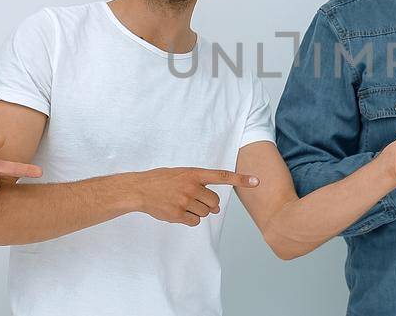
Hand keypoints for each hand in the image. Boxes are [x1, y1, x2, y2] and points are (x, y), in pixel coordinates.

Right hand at [119, 167, 258, 226]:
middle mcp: (191, 187)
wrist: (139, 189)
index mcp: (193, 174)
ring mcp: (184, 201)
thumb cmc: (161, 180)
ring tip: (182, 204)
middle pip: (215, 202)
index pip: (222, 176)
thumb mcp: (181, 174)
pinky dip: (190, 219)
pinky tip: (178, 212)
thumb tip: (214, 207)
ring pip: (205, 213)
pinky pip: (195, 221)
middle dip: (209, 205)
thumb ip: (199, 184)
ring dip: (198, 212)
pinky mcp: (177, 214)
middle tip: (195, 201)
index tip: (257, 181)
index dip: (240, 179)